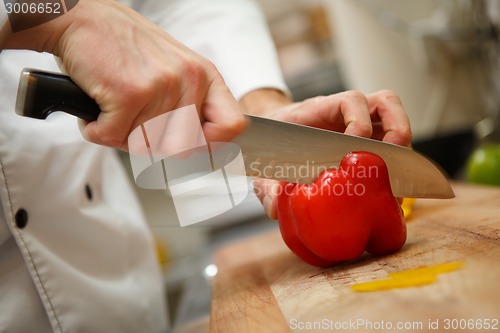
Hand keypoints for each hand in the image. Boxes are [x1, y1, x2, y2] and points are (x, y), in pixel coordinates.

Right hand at [3, 0, 245, 149]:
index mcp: (205, 75)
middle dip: (152, 144)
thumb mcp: (175, 68)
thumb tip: (199, 147)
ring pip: (144, 147)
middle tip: (134, 122)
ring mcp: (161, 86)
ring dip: (121, 134)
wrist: (81, 19)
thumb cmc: (125, 47)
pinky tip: (98, 104)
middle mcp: (189, 79)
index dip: (213, 145)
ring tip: (115, 105)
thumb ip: (191, 103)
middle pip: (182, 148)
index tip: (192, 147)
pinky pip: (113, 138)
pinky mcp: (130, 94)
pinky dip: (97, 128)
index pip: (231, 125)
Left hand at [241, 89, 411, 218]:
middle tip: (391, 157)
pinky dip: (398, 158)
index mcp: (319, 111)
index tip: (355, 147)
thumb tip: (277, 208)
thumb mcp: (265, 165)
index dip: (359, 121)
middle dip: (396, 127)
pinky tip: (391, 182)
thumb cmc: (272, 144)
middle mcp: (344, 113)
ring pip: (393, 118)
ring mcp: (359, 122)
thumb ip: (268, 186)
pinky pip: (391, 139)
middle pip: (385, 103)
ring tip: (399, 171)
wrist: (271, 134)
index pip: (350, 101)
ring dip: (403, 140)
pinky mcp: (367, 137)